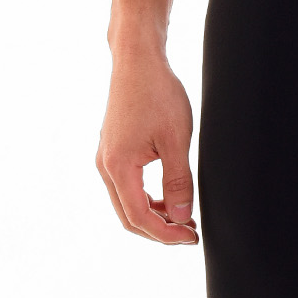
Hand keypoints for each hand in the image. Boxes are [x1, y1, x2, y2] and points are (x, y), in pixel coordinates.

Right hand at [95, 45, 199, 244]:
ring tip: (183, 216)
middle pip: (128, 216)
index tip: (191, 237)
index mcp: (118, 166)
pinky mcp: (112, 150)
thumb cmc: (158, 93)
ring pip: (126, 202)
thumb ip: (178, 182)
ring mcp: (106, 158)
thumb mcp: (176, 140)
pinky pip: (125, 186)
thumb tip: (181, 218)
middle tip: (189, 233)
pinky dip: (146, 198)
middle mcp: (105, 166)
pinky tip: (169, 196)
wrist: (138, 61)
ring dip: (153, 215)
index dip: (166, 234)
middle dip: (159, 230)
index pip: (138, 218)